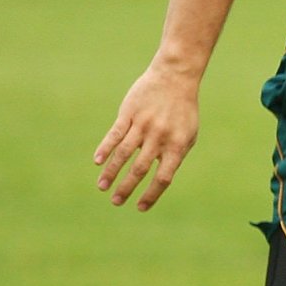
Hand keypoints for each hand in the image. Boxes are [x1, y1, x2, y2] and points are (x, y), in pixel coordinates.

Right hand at [93, 63, 200, 209]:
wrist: (175, 78)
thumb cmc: (182, 111)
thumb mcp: (188, 135)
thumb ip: (174, 156)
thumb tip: (160, 181)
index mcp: (176, 146)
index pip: (163, 178)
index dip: (152, 195)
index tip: (140, 207)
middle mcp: (159, 137)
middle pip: (140, 169)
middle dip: (127, 188)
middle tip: (116, 202)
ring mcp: (143, 125)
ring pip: (123, 154)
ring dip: (111, 173)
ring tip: (102, 187)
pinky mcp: (129, 114)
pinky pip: (114, 134)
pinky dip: (105, 148)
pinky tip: (97, 161)